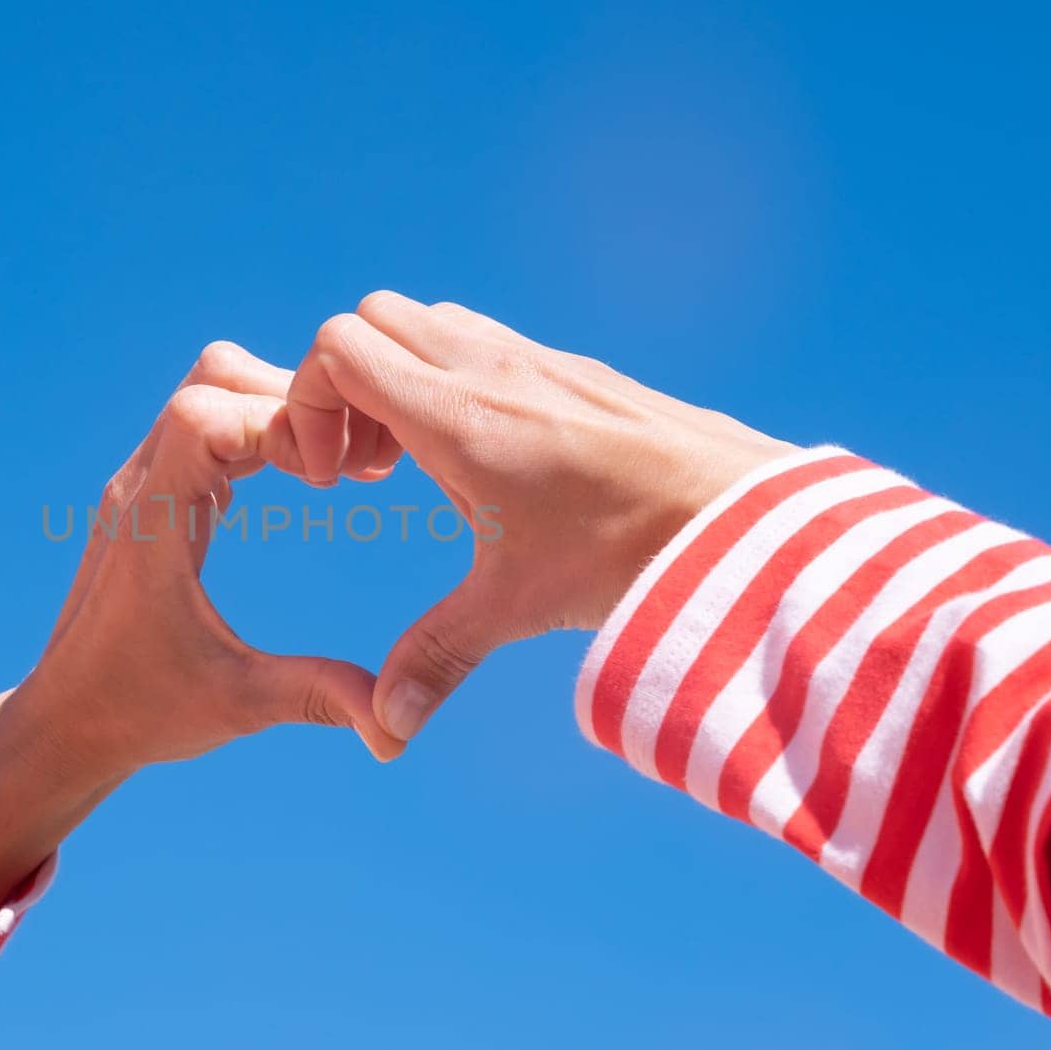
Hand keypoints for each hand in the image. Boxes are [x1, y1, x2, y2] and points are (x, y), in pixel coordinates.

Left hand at [28, 339, 403, 771]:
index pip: (201, 414)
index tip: (327, 474)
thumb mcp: (237, 705)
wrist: (66, 722)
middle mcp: (141, 489)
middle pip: (210, 379)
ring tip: (327, 463)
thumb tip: (395, 726)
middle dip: (288, 401)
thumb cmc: (141, 712)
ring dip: (270, 409)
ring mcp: (142, 487)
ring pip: (205, 391)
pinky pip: (201, 425)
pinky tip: (296, 475)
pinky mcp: (151, 497)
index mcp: (152, 524)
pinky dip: (253, 432)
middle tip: (344, 459)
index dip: (275, 421)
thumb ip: (315, 696)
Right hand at [287, 291, 797, 741]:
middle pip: (370, 320)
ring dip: (398, 377)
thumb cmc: (627, 551)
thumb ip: (436, 655)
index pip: (338, 346)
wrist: (741, 513)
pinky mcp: (565, 366)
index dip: (309, 404)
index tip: (336, 480)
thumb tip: (386, 728)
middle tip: (367, 468)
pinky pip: (477, 338)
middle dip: (344, 387)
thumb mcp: (517, 604)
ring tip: (416, 461)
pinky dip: (449, 377)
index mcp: (456, 415)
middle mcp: (487, 368)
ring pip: (424, 322)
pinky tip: (480, 456)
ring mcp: (530, 357)